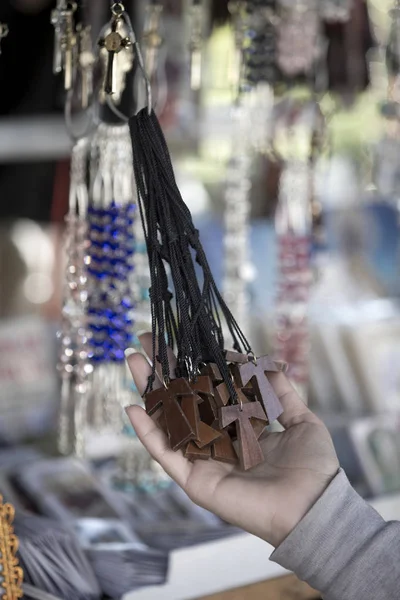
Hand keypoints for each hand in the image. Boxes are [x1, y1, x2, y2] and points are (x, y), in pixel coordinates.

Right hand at [126, 334, 338, 547]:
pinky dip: (147, 433)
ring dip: (148, 393)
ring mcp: (203, 460)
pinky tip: (132, 408)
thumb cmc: (312, 467)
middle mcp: (216, 442)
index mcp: (238, 428)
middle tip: (144, 343)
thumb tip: (265, 364)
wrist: (314, 506)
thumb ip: (281, 394)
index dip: (193, 367)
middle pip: (181, 401)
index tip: (180, 340)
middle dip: (162, 372)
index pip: (208, 391)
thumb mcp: (301, 420)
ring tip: (133, 362)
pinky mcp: (195, 481)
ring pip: (168, 422)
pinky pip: (166, 455)